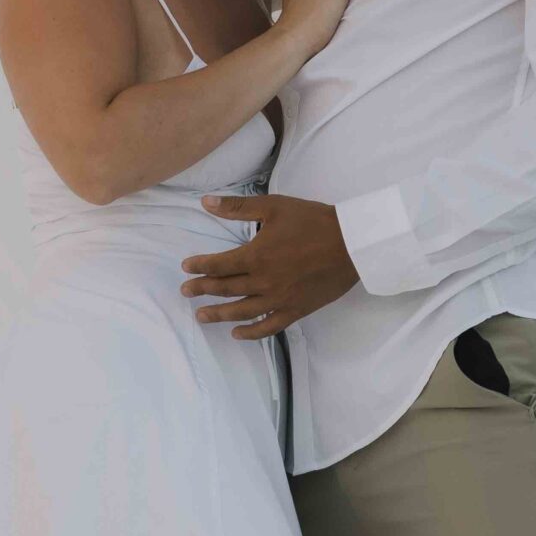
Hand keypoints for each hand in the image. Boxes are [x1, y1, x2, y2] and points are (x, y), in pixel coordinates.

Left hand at [181, 193, 358, 337]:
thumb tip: (205, 202)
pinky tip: (237, 333)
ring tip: (201, 316)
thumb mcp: (274, 206)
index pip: (220, 264)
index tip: (186, 268)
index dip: (200, 266)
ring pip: (242, 311)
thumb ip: (237, 207)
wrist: (350, 243)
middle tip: (185, 293)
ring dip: (219, 314)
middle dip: (203, 290)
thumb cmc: (311, 221)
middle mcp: (264, 281)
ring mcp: (279, 299)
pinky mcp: (295, 310)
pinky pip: (268, 326)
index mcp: (257, 256)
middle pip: (226, 289)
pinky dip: (251, 332)